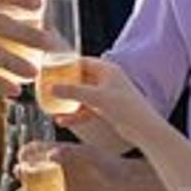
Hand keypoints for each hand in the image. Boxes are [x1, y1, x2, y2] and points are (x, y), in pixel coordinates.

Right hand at [20, 139, 141, 190]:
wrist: (125, 185)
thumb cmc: (109, 165)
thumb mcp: (91, 156)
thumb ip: (72, 154)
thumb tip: (51, 154)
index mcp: (60, 154)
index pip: (35, 150)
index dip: (26, 154)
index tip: (22, 158)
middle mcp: (57, 170)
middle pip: (30, 171)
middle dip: (22, 173)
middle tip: (21, 175)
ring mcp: (61, 187)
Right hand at [52, 56, 167, 152]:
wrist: (144, 129)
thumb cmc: (125, 108)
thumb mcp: (96, 97)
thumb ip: (73, 92)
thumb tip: (51, 88)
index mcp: (107, 69)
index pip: (82, 61)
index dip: (65, 65)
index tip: (49, 70)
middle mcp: (107, 80)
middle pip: (80, 78)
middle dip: (64, 84)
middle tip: (46, 87)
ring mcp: (106, 95)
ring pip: (82, 96)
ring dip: (68, 101)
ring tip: (50, 107)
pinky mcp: (107, 109)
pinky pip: (86, 109)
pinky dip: (75, 114)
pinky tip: (62, 122)